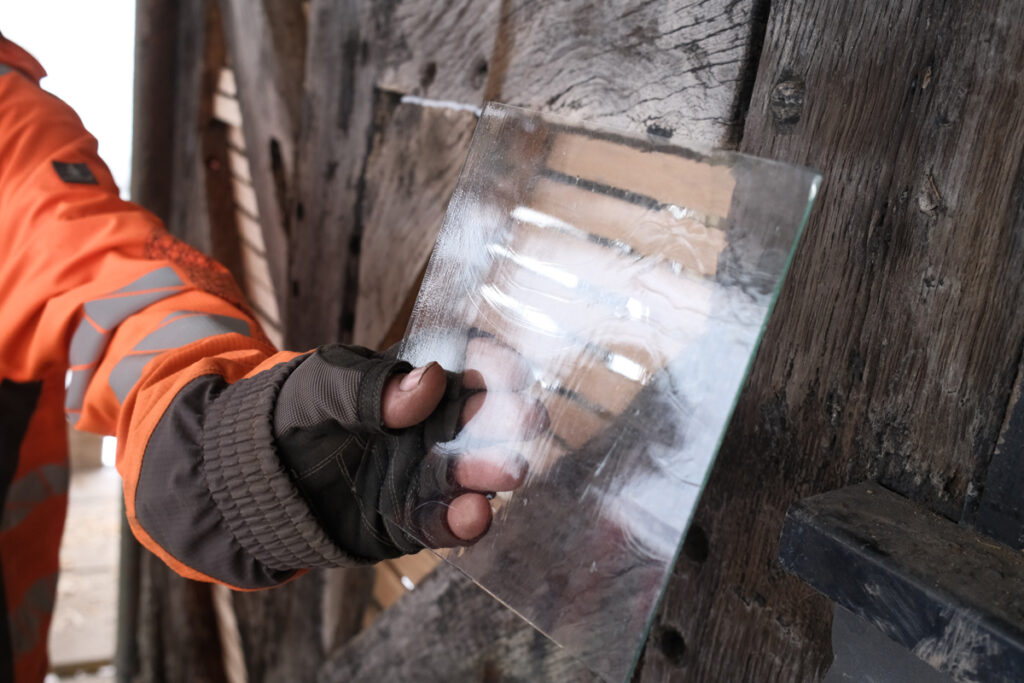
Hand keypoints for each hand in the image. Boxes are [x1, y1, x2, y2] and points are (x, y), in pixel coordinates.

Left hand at [273, 340, 544, 560]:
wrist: (253, 485)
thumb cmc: (291, 417)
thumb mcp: (320, 388)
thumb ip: (369, 386)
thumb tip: (432, 380)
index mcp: (418, 381)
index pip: (468, 363)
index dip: (494, 365)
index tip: (510, 371)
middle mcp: (435, 427)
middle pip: (485, 420)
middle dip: (509, 419)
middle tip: (525, 421)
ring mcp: (428, 474)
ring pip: (473, 474)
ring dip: (492, 472)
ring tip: (504, 473)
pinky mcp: (414, 520)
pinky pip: (443, 523)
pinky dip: (461, 523)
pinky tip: (473, 516)